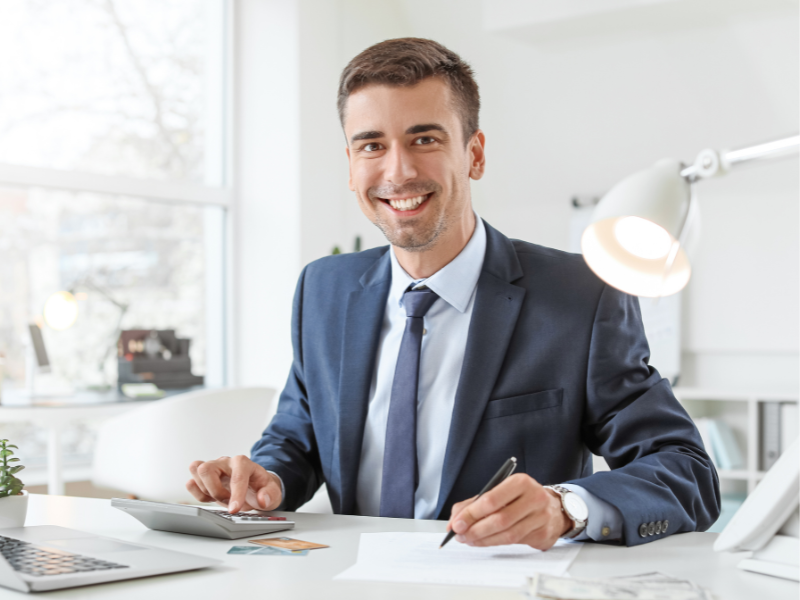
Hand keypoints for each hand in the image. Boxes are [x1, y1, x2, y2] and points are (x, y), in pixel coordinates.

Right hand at [186, 455, 282, 513]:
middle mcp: (226, 462)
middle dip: (215, 490)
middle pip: (207, 468)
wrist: (255, 487)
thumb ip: (271, 495)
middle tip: (226, 501)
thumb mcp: (273, 492)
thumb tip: (262, 499)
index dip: (235, 494)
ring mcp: (214, 467)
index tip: (234, 509)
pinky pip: (191, 482)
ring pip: (196, 470)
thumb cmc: (261, 488)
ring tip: (220, 498)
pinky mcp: (204, 477)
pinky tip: (211, 498)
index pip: (237, 476)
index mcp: (244, 463)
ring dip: (206, 490)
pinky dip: (198, 494)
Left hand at [446, 474, 571, 549]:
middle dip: (475, 530)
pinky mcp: (543, 534)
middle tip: (460, 535)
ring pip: (507, 535)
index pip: (491, 499)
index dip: (471, 514)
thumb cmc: (521, 498)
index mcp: (520, 482)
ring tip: (469, 540)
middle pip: (499, 519)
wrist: (553, 507)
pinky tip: (484, 541)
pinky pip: (515, 543)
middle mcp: (534, 498)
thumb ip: (475, 503)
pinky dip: (495, 543)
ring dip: (483, 540)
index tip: (457, 523)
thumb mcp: (500, 491)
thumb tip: (455, 520)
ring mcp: (541, 517)